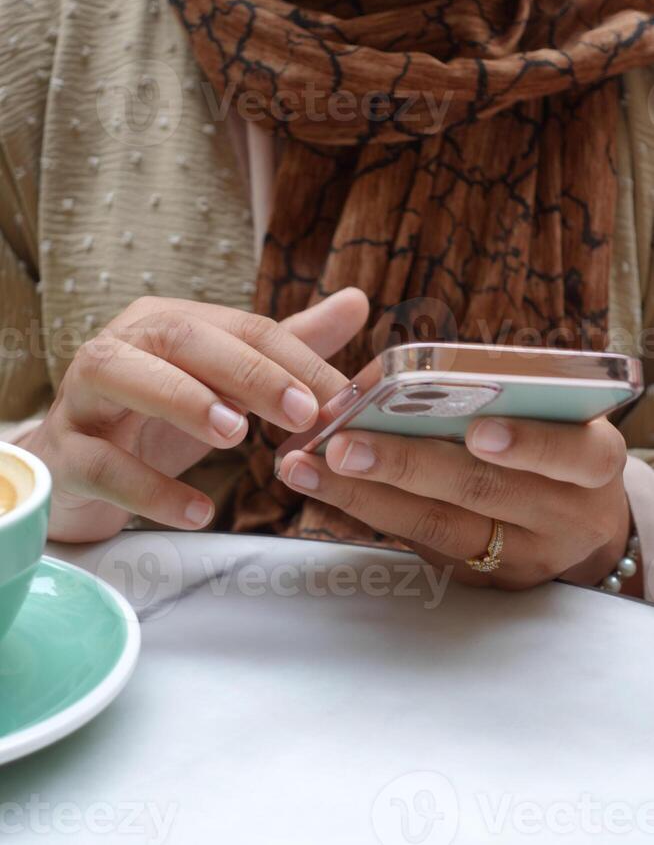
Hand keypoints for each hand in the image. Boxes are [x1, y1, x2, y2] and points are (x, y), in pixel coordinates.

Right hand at [25, 289, 368, 542]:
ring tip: (238, 436)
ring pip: (124, 376)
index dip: (294, 359)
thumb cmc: (156, 420)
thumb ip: (287, 347)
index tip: (341, 399)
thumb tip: (359, 302)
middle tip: (301, 411)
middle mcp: (121, 345)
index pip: (240, 326)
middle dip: (248, 370)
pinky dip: (151, 490)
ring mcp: (84, 396)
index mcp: (166, 323)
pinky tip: (201, 511)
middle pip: (182, 338)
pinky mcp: (64, 452)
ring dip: (185, 401)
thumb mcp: (224, 384)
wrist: (76, 471)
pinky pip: (102, 464)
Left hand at [278, 415, 633, 591]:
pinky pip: (419, 545)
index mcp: (592, 460)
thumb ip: (496, 396)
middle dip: (406, 464)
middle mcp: (565, 516)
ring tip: (306, 465)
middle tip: (343, 443)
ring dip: (363, 493)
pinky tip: (323, 487)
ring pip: (438, 527)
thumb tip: (388, 376)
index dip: (527, 444)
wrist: (576, 525)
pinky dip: (367, 511)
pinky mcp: (484, 582)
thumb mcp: (550, 417)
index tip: (477, 432)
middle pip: (483, 491)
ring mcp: (523, 558)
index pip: (573, 454)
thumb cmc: (551, 446)